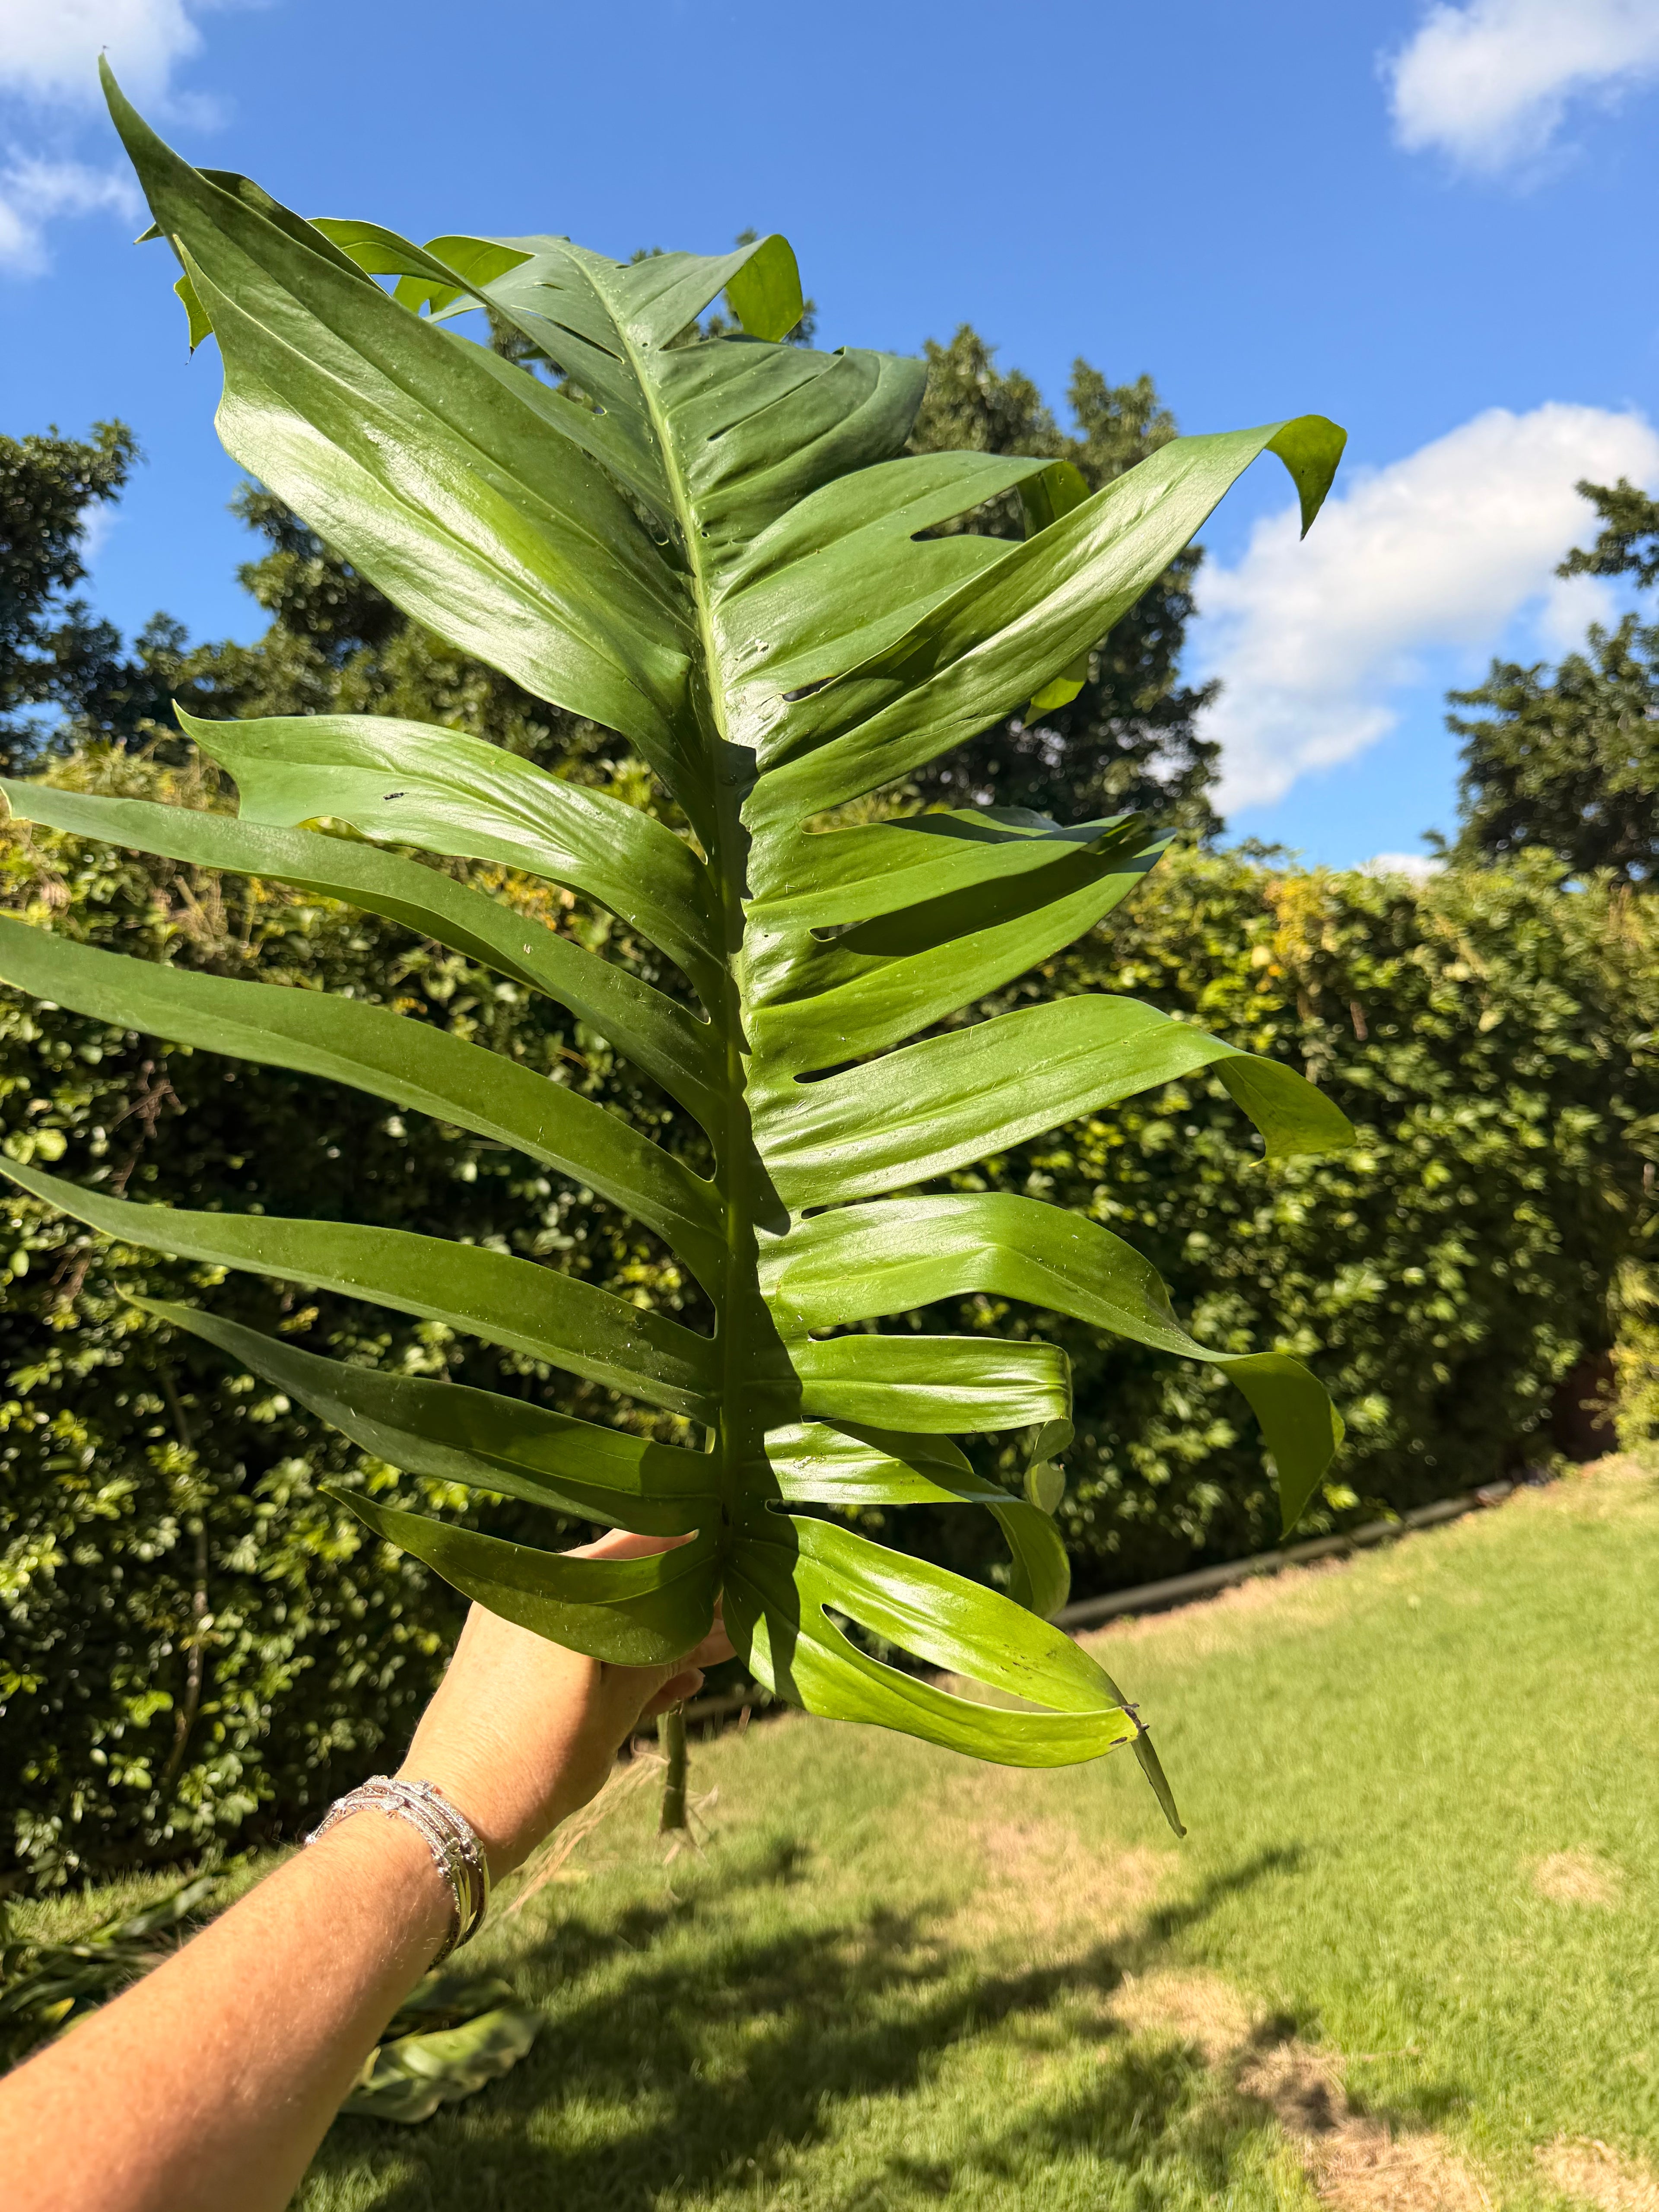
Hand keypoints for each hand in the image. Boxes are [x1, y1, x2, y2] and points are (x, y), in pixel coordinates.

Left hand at [395, 1529, 731, 1877]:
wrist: (452, 1817)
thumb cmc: (539, 1763)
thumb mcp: (618, 1709)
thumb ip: (668, 1657)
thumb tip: (721, 1624)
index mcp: (557, 1587)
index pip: (639, 1541)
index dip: (691, 1548)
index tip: (732, 1556)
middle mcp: (527, 1589)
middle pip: (619, 1579)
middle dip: (679, 1601)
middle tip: (732, 1615)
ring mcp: (510, 1620)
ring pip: (596, 1616)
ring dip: (650, 1635)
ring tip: (711, 1654)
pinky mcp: (499, 1653)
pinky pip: (565, 1642)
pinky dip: (608, 1658)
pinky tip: (666, 1682)